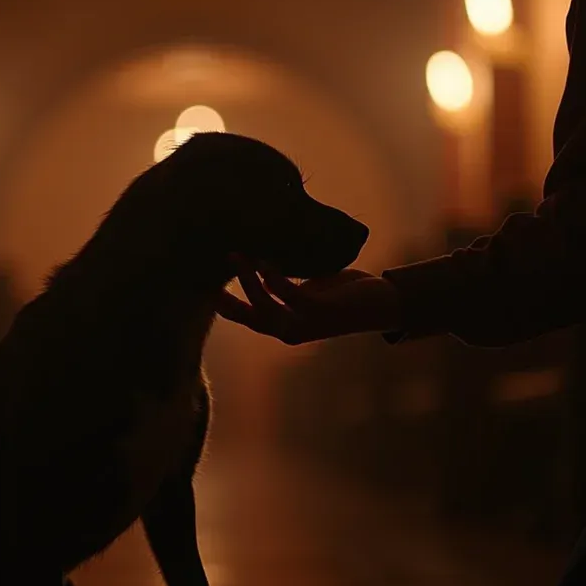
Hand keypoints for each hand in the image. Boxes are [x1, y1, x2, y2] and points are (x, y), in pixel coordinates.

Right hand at [216, 255, 404, 344]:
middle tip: (214, 270)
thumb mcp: (308, 287)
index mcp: (285, 325)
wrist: (381, 304)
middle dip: (228, 297)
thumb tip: (263, 255)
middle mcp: (290, 330)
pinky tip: (266, 262)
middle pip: (249, 317)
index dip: (226, 305)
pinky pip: (290, 296)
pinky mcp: (320, 311)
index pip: (247, 318)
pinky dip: (275, 280)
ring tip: (237, 256)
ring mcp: (305, 324)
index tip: (205, 288)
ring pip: (265, 306)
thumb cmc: (344, 294)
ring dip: (249, 282)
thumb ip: (285, 281)